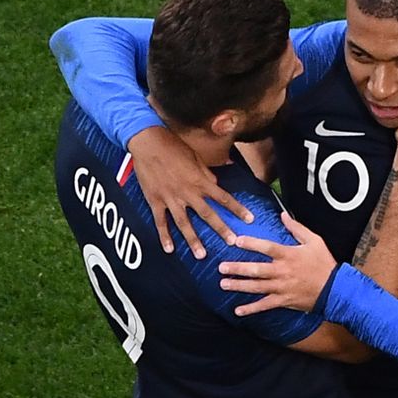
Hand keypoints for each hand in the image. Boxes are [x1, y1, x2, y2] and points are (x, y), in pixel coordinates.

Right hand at [127, 126, 253, 257]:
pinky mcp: (155, 200)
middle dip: (221, 229)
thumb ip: (206, 174)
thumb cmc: (174, 147)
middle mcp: (188, 192)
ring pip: (184, 223)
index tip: (249, 219)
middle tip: (231, 242)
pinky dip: (164, 236)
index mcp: (200, 181)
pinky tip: (169, 249)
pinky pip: (161, 222)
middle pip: (208, 214)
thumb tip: (216, 185)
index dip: (238, 209)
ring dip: (193, 240)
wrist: (148, 142)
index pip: (224, 198)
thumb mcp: (196, 158)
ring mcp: (171, 198)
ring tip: (201, 254)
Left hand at [219, 212, 335, 315]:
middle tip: (221, 267)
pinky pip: (265, 306)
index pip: (266, 247)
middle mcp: (282, 271)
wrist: (335, 289)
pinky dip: (251, 309)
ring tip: (223, 284)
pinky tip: (238, 310)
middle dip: (237, 268)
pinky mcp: (284, 301)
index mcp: (289, 255)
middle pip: (256, 269)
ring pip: (256, 287)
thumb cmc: (324, 263)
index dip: (251, 243)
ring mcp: (282, 288)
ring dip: (239, 286)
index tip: (237, 241)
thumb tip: (283, 215)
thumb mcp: (315, 241)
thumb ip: (297, 228)